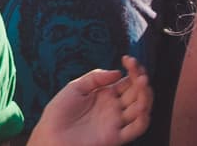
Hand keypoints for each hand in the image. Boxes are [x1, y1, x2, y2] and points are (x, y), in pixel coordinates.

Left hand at [30, 56, 150, 145]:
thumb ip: (95, 78)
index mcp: (106, 95)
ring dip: (145, 96)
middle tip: (138, 70)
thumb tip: (118, 72)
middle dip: (140, 80)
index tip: (128, 59)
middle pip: (137, 94)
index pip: (127, 82)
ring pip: (140, 109)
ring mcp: (116, 122)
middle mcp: (115, 108)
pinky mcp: (116, 137)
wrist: (51, 134)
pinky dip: (143, 119)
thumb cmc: (60, 111)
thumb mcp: (75, 88)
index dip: (132, 71)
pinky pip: (135, 129)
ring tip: (143, 82)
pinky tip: (142, 106)